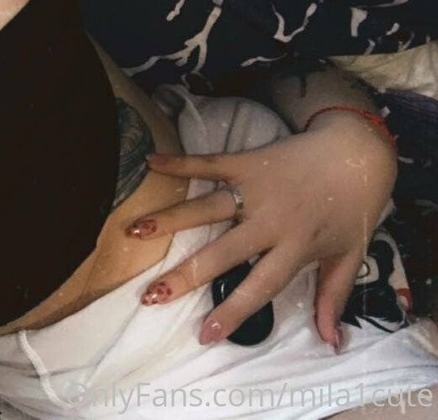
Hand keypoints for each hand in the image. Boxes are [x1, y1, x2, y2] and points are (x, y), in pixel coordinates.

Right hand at [126, 111, 397, 349]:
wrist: (359, 152)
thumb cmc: (354, 208)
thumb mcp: (349, 256)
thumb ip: (334, 298)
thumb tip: (331, 342)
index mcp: (296, 247)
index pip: (260, 286)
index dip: (233, 311)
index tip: (204, 335)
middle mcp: (271, 221)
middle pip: (222, 252)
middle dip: (185, 275)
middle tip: (152, 294)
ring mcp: (256, 190)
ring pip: (206, 207)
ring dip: (169, 218)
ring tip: (135, 230)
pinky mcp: (248, 162)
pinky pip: (210, 163)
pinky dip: (179, 162)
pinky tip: (149, 163)